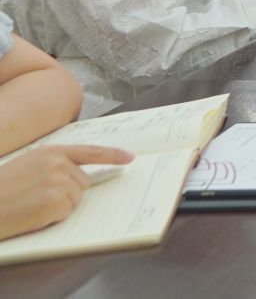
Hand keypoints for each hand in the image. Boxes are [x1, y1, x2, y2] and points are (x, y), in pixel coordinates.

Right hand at [0, 144, 134, 241]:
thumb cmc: (1, 190)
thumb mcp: (28, 166)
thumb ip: (54, 165)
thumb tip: (79, 177)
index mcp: (51, 152)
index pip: (90, 151)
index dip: (112, 155)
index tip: (130, 158)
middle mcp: (59, 163)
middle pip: (83, 183)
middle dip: (66, 194)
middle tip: (35, 198)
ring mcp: (60, 181)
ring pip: (76, 200)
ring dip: (58, 206)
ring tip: (31, 205)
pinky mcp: (57, 201)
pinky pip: (67, 212)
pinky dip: (53, 217)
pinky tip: (33, 214)